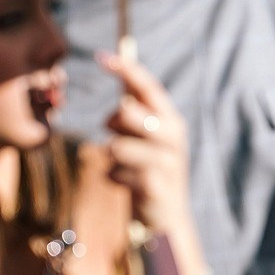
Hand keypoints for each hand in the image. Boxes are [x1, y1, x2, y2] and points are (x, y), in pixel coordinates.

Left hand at [98, 51, 192, 238]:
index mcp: (171, 119)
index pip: (148, 87)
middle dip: (113, 123)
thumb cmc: (149, 171)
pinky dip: (112, 177)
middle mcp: (173, 136)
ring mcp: (167, 161)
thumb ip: (136, 113)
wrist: (166, 217)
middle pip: (127, 113)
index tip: (101, 56)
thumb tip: (121, 82)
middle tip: (116, 137)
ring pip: (116, 146)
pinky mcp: (154, 186)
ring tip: (123, 167)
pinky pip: (114, 173)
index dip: (126, 69)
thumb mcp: (147, 139)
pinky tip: (125, 184)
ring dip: (111, 157)